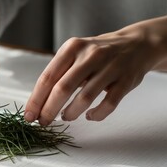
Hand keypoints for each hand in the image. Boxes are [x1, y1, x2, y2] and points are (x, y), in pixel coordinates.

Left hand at [24, 31, 157, 124]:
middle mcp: (90, 55)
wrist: (137, 44)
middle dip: (49, 110)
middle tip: (43, 122)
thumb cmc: (98, 54)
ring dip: (71, 113)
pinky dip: (96, 115)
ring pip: (85, 98)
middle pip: (63, 88)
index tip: (29, 116)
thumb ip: (59, 73)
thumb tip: (37, 104)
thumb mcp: (76, 54)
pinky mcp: (126, 81)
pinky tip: (89, 116)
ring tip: (66, 117)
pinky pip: (108, 104)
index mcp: (73, 48)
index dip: (36, 99)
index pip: (48, 77)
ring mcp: (110, 67)